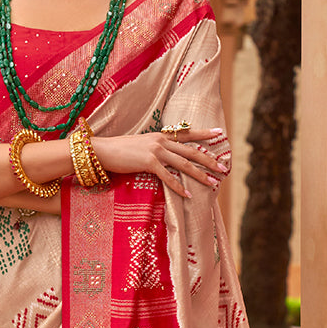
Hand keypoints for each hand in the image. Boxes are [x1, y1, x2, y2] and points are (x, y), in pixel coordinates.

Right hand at [92, 127, 228, 198]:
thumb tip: (168, 157)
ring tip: (213, 182)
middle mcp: (161, 141)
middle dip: (209, 159)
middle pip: (191, 151)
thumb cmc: (121, 151)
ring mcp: (155, 151)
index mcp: (161, 135)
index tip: (220, 133)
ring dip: (200, 174)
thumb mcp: (142, 145)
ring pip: (184, 164)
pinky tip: (188, 195)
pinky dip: (179, 187)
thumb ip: (157, 149)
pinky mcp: (148, 162)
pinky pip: (168, 177)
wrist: (103, 150)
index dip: (204, 133)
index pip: (187, 134)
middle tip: (223, 167)